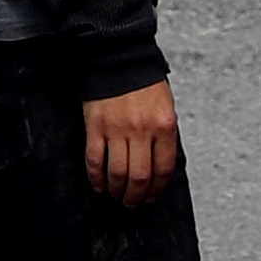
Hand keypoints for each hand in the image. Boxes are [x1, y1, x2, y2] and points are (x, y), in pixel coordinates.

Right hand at [80, 78, 182, 206]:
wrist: (117, 58)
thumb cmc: (143, 82)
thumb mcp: (165, 107)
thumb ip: (164, 135)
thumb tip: (158, 165)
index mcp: (164, 126)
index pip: (164, 168)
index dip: (157, 188)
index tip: (152, 196)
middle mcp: (142, 130)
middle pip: (140, 176)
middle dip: (136, 196)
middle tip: (133, 202)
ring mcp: (116, 130)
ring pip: (117, 172)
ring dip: (117, 190)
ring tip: (116, 195)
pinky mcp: (95, 127)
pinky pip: (95, 159)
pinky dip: (96, 177)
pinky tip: (98, 184)